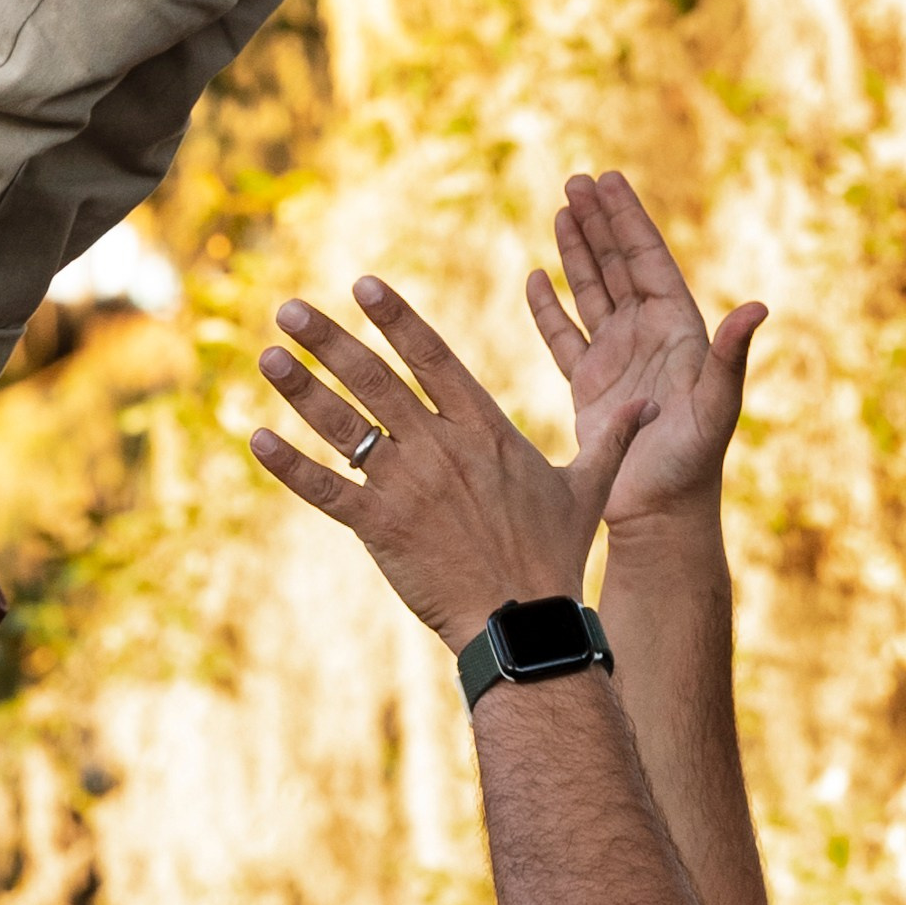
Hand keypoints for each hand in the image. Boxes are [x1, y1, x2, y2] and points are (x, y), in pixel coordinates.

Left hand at [250, 280, 653, 649]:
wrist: (523, 619)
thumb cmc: (556, 554)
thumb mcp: (587, 487)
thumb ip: (610, 439)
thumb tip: (649, 406)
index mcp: (483, 427)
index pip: (432, 356)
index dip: (395, 318)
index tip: (363, 285)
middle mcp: (439, 445)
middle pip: (376, 378)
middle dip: (330, 340)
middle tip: (290, 308)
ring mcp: (406, 484)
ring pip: (344, 425)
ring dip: (302, 388)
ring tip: (268, 356)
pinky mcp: (379, 526)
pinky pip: (325, 488)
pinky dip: (288, 463)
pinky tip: (256, 438)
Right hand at [527, 171, 765, 531]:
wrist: (660, 514)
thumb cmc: (694, 464)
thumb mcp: (716, 406)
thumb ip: (731, 355)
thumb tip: (759, 305)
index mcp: (679, 333)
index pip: (651, 262)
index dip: (629, 220)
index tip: (609, 180)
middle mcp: (649, 338)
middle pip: (620, 266)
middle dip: (599, 223)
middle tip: (577, 179)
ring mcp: (618, 360)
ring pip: (592, 292)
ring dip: (577, 252)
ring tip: (561, 209)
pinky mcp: (590, 387)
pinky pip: (565, 336)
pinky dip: (550, 308)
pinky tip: (536, 277)